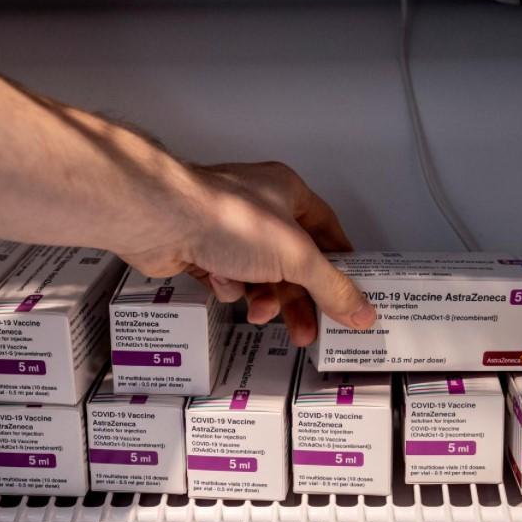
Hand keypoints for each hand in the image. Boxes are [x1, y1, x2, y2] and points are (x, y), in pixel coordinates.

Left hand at [117, 160, 376, 345]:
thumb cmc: (223, 217)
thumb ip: (331, 287)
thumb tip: (360, 309)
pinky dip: (228, 287)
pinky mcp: (201, 249)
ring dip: (263, 298)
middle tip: (310, 328)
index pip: (326, 230)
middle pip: (292, 262)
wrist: (160, 221)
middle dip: (300, 298)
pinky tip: (221, 282)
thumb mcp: (295, 257)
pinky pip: (228, 279)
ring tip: (262, 314)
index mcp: (287, 193)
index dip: (340, 262)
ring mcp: (228, 229)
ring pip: (259, 275)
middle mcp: (259, 208)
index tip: (350, 291)